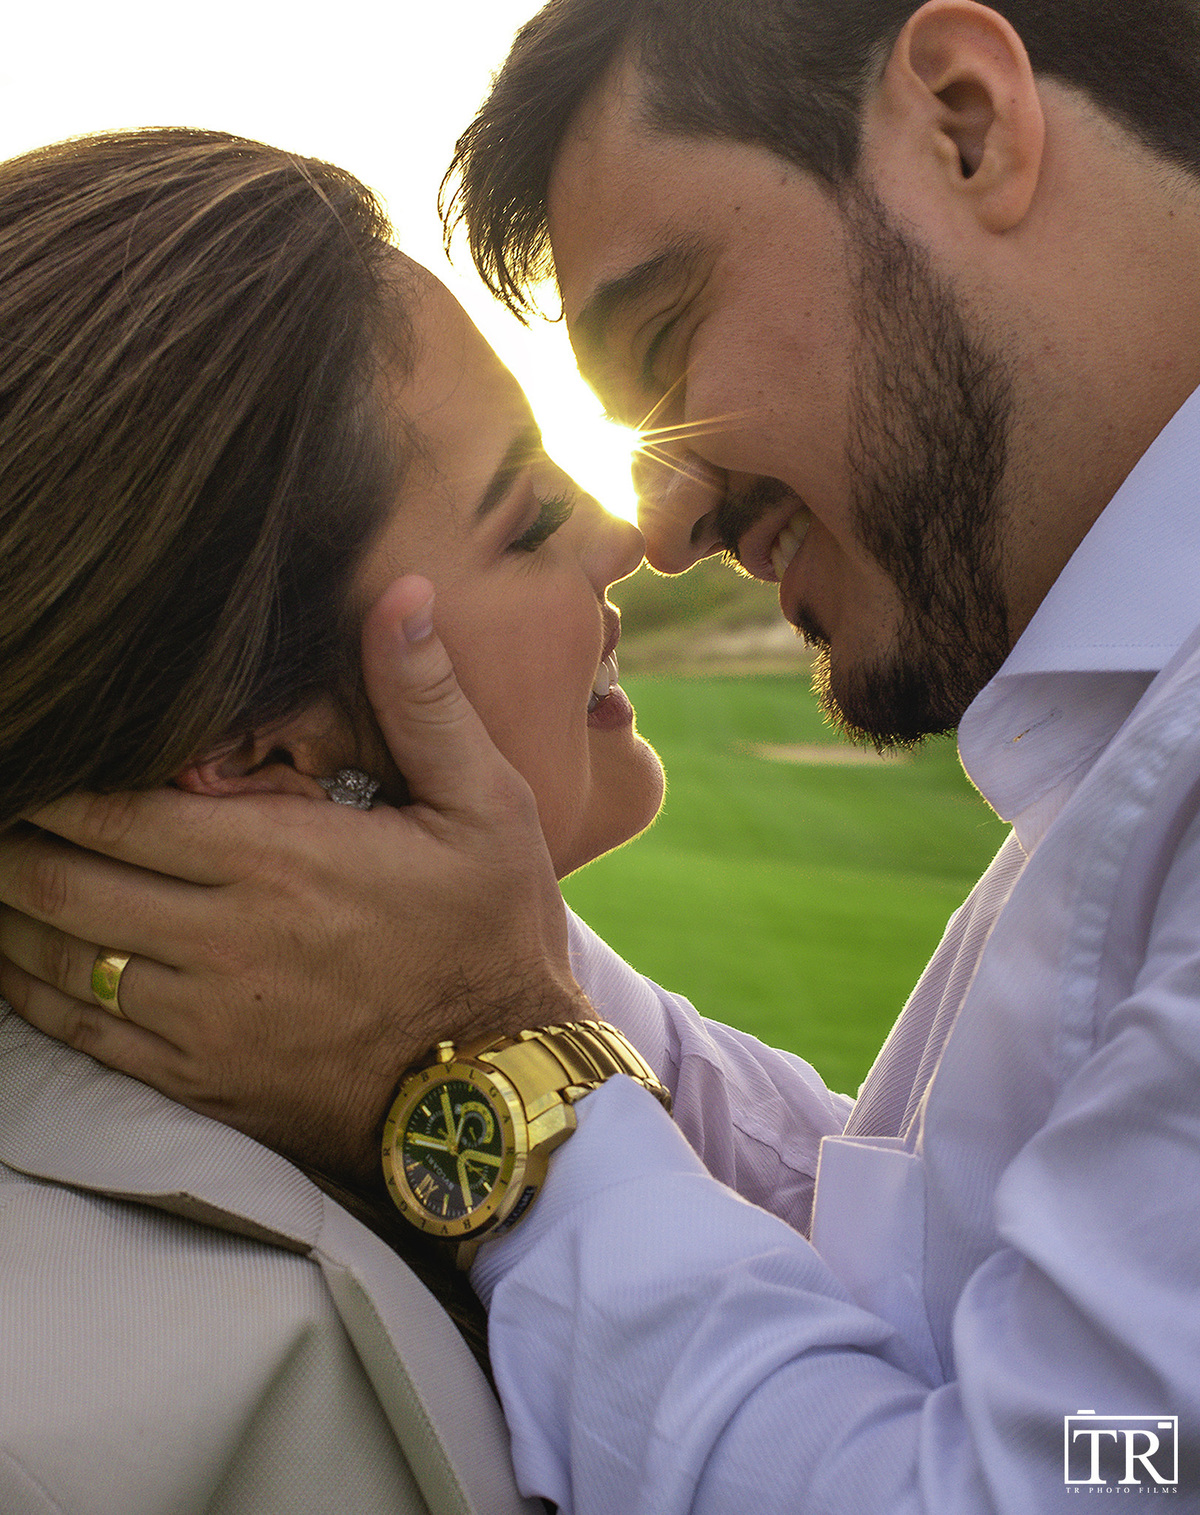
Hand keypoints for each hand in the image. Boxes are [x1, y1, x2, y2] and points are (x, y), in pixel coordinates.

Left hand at [0, 577, 588, 1184]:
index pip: (115, 811)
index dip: (51, 783)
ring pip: (58, 961)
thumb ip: (425, 701)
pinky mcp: (204, 1081)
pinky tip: (15, 965)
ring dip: (8, 913)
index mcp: (276, 860)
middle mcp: (221, 939)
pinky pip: (85, 1040)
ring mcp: (203, 1021)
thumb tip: (401, 596)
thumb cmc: (492, 933)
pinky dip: (32, 996)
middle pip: (63, 882)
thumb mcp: (486, 806)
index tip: (28, 754)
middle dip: (8, 842)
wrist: (500, 1087)